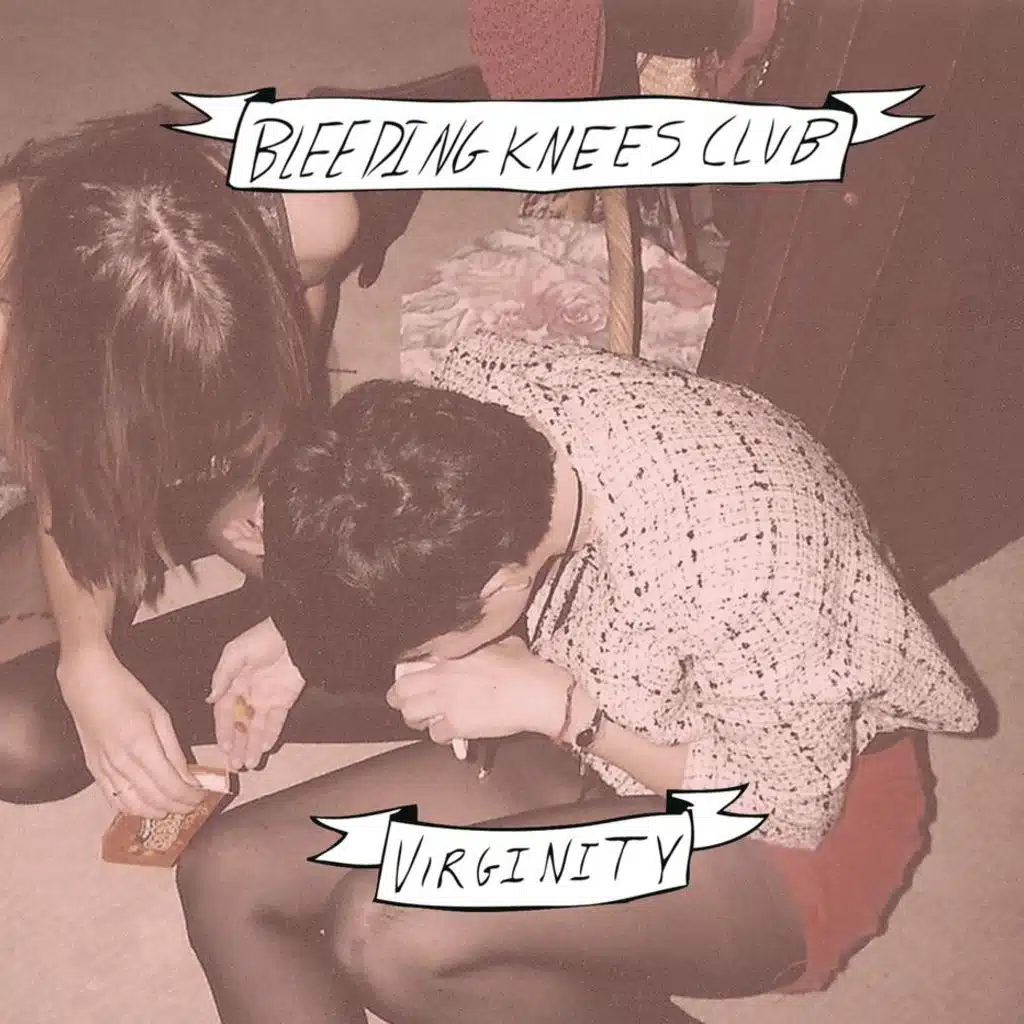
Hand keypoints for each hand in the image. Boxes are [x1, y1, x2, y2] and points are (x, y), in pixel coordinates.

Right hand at [59, 647, 203, 817]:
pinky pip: (113, 800)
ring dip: (157, 812)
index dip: (189, 797)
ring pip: (134, 805)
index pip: (171, 785)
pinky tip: (146, 807)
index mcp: (142, 746)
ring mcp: (105, 770)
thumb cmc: (128, 694)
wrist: (88, 686)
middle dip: (178, 806)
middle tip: (193, 804)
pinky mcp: (93, 772)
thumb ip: (174, 750)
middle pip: (155, 799)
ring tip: (173, 808)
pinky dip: (133, 809)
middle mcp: (122, 764)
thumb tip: (189, 778)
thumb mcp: (160, 716)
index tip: (202, 796)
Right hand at [208, 617, 305, 769]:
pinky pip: (276, 721)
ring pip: (257, 727)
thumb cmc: (263, 638)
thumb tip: (209, 699)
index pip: (224, 712)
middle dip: (237, 745)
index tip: (223, 748)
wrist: (296, 634)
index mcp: (233, 682)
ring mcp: (267, 698)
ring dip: (253, 746)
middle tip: (235, 765)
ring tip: (249, 764)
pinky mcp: (285, 700)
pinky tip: (265, 748)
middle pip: (240, 724)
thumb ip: (222, 676)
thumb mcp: (236, 652)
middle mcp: (249, 694)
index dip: (222, 730)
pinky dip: (271, 735)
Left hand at [387, 636, 570, 746]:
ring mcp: (446, 702)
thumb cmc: (524, 668)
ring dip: (417, 720)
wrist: (535, 692)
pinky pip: (435, 734)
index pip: (411, 663)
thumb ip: (484, 644)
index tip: (414, 680)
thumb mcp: (502, 644)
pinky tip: (452, 733)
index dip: (409, 674)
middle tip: (409, 704)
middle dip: (401, 699)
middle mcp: (442, 677)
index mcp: (450, 654)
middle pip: (400, 691)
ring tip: (426, 721)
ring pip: (410, 714)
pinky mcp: (456, 724)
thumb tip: (487, 643)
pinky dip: (441, 736)